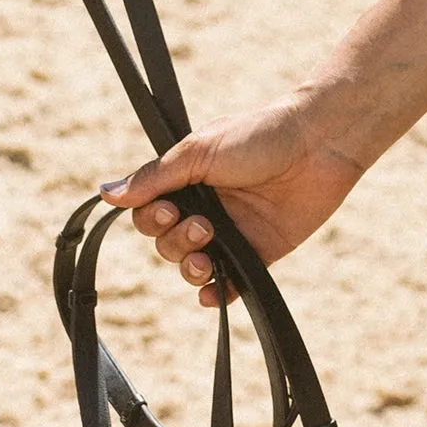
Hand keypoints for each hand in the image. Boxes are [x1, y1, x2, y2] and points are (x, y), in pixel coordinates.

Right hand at [98, 0, 426, 310]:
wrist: (321, 141)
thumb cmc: (262, 133)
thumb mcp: (201, 150)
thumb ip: (155, 177)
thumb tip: (105, 195)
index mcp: (190, 179)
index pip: (150, 213)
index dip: (151, 220)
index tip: (167, 210)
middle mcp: (208, 207)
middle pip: (166, 245)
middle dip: (174, 242)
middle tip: (201, 225)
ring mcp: (233, 232)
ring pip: (192, 266)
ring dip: (190, 268)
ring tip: (206, 254)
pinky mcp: (260, 253)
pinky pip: (229, 284)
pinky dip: (217, 292)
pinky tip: (214, 291)